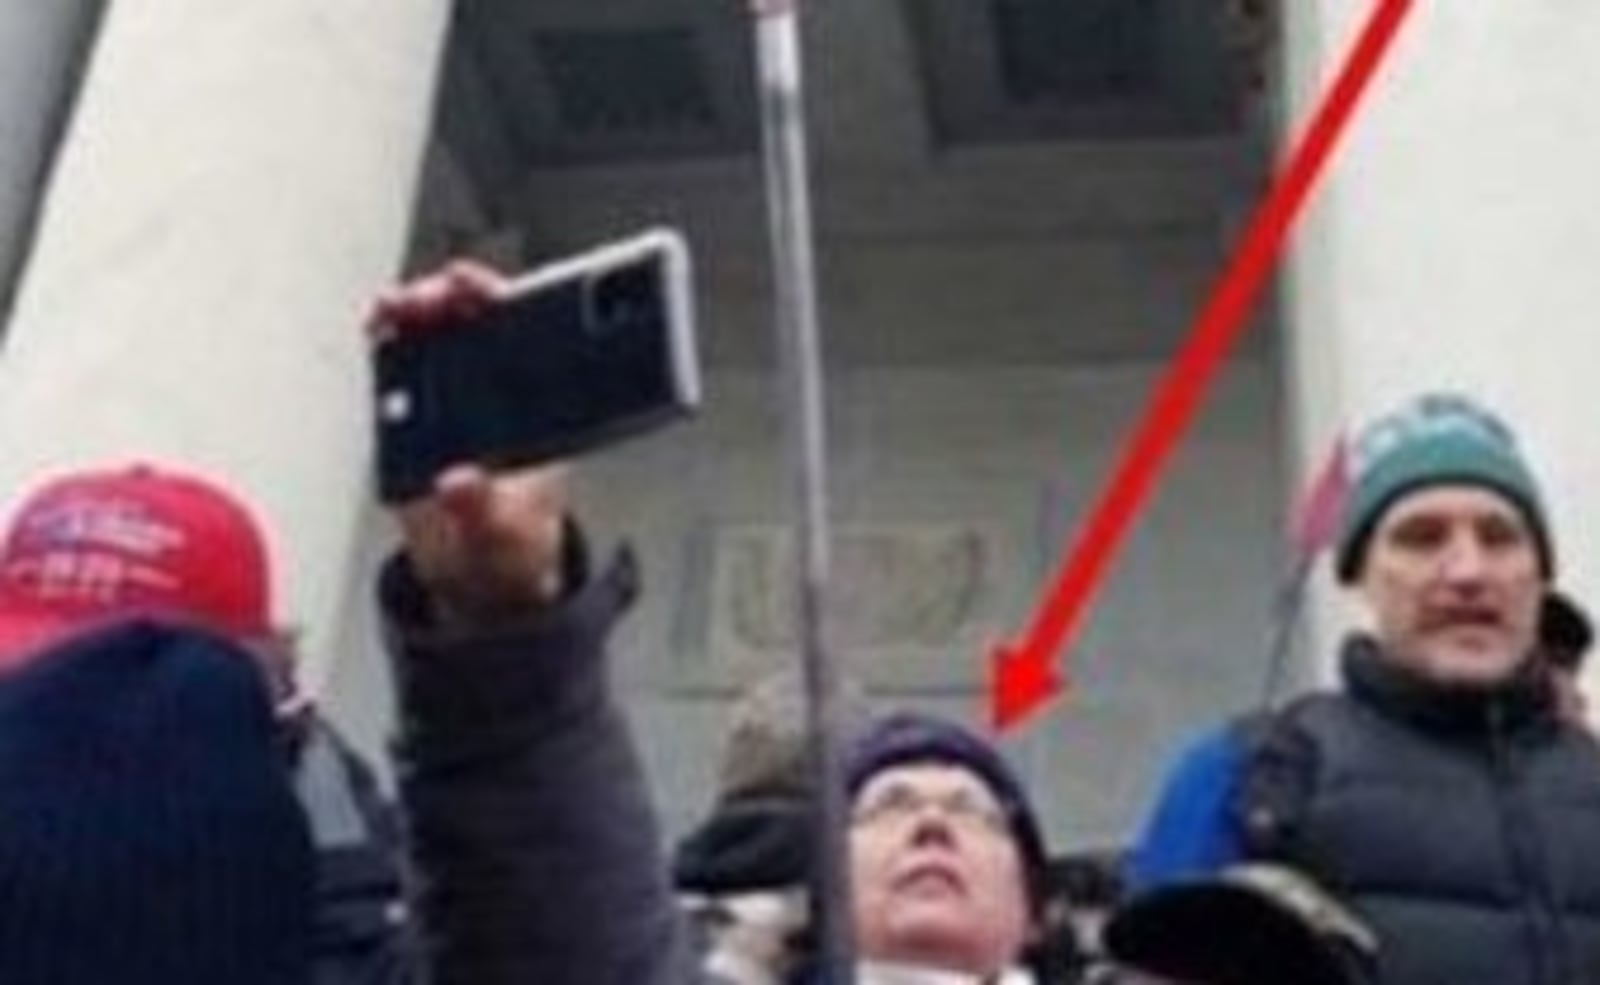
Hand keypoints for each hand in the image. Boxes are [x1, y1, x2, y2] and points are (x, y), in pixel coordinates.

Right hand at [370, 260, 572, 623]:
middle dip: (452, 298)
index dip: (507, 306)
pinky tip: (377, 330)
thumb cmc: (510, 552)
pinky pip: (403, 367)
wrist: (479, 582)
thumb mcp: (502, 539)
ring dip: (415, 312)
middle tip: (428, 298)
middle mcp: (500, 400)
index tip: (484, 291)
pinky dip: (388, 342)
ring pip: (438, 337)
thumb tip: (459, 483)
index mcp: (539, 419)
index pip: (531, 342)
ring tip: (394, 308)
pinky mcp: (417, 419)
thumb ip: (481, 512)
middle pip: (478, 325)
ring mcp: (457, 404)